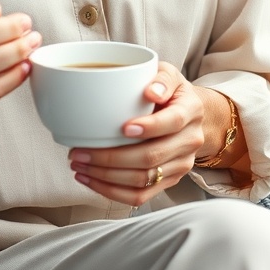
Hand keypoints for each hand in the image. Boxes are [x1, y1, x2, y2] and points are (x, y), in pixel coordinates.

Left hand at [68, 62, 205, 207]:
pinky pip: (141, 196)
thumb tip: (151, 92)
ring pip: (143, 179)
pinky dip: (112, 192)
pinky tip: (91, 180)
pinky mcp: (169, 181)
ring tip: (79, 166)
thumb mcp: (168, 74)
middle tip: (80, 152)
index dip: (149, 127)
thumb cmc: (170, 91)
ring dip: (106, 177)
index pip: (173, 122)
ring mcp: (180, 165)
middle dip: (111, 158)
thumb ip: (162, 79)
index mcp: (190, 111)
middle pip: (152, 157)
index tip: (123, 128)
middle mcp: (189, 141)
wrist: (189, 115)